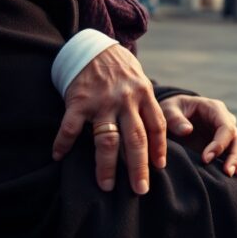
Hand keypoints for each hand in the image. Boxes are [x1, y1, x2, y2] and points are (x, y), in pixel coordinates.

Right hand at [52, 44, 166, 194]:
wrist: (92, 46)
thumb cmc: (120, 70)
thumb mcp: (142, 81)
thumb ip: (152, 107)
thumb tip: (178, 132)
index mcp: (144, 94)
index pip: (157, 126)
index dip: (159, 148)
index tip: (160, 168)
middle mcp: (125, 100)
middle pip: (135, 139)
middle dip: (139, 167)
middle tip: (140, 190)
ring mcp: (101, 101)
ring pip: (106, 140)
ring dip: (106, 166)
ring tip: (106, 186)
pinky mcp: (78, 101)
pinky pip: (70, 127)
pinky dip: (63, 143)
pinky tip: (58, 156)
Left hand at [159, 95, 236, 177]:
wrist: (174, 115)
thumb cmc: (172, 110)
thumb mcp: (169, 109)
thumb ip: (175, 119)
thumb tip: (187, 131)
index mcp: (214, 109)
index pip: (226, 127)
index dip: (219, 144)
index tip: (206, 159)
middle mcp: (225, 120)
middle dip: (235, 156)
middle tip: (227, 172)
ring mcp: (227, 134)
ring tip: (235, 176)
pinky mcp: (226, 145)